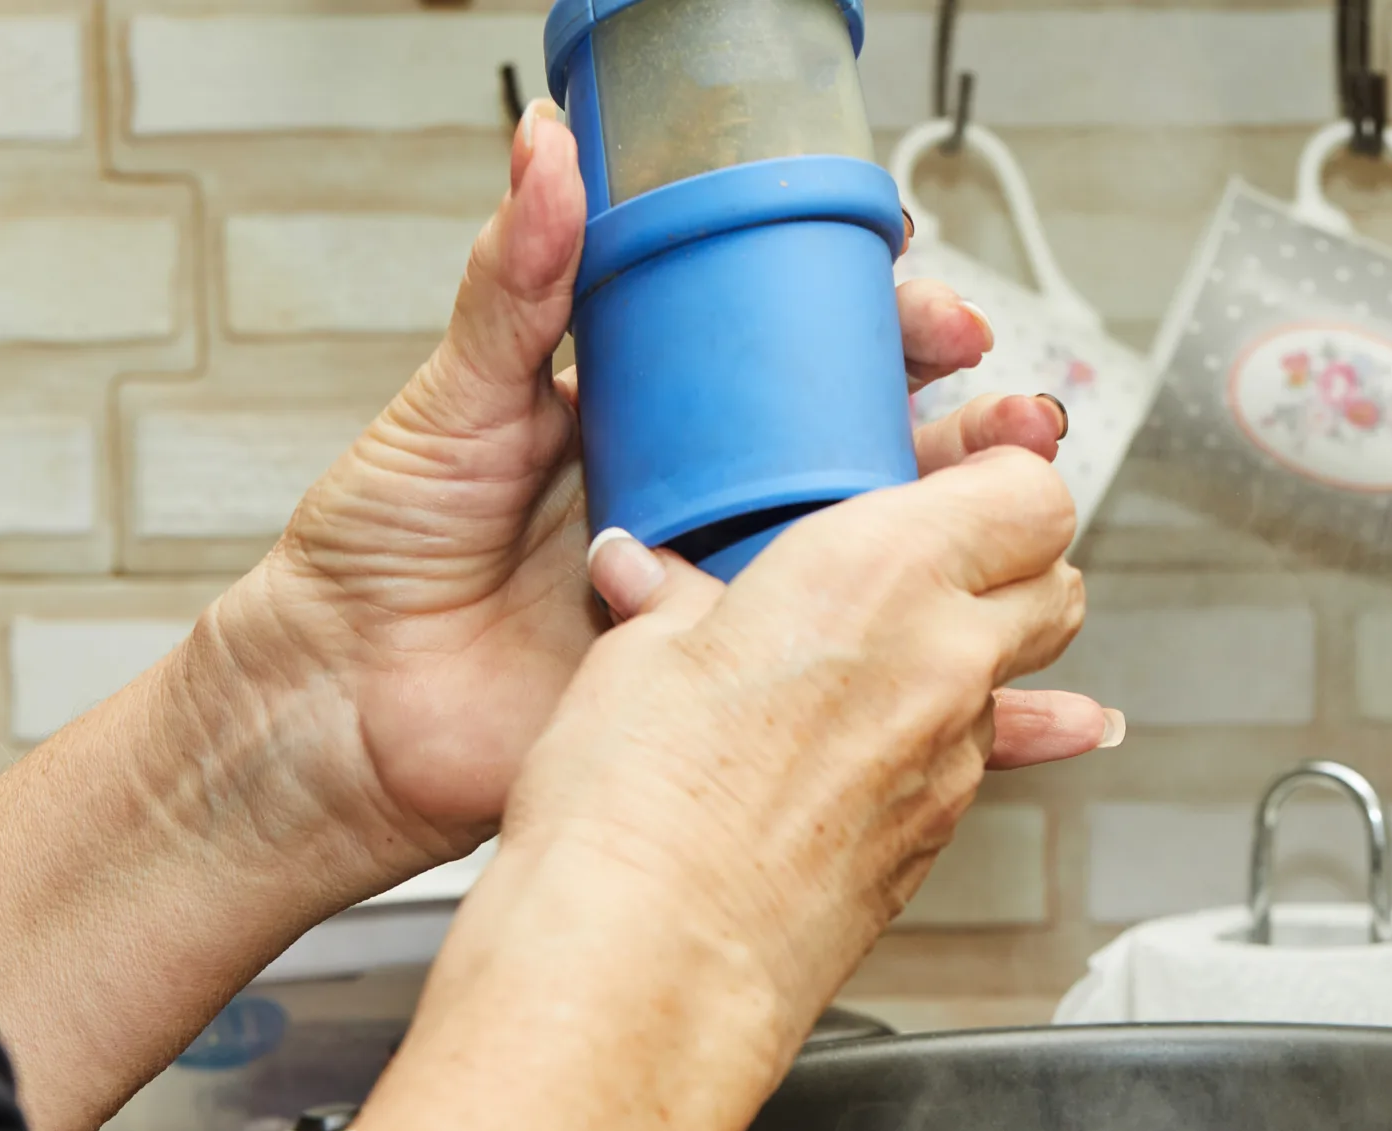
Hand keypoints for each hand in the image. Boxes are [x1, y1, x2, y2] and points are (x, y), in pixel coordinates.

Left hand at [225, 99, 1107, 897]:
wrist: (341, 714)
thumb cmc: (378, 557)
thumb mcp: (453, 401)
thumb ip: (513, 283)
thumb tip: (546, 149)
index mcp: (667, 427)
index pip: (805, 360)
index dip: (882, 329)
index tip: (927, 303)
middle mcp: (718, 515)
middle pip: (881, 463)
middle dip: (969, 435)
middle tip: (1011, 417)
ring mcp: (736, 613)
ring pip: (897, 577)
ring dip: (989, 554)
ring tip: (1046, 533)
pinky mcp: (738, 708)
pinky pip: (870, 706)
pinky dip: (975, 720)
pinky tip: (1050, 713)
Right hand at [539, 448, 1085, 998]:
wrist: (654, 974)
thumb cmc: (633, 814)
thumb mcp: (635, 656)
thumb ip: (679, 604)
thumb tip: (662, 585)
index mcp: (878, 575)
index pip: (1028, 488)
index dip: (1005, 473)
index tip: (960, 472)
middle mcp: (943, 663)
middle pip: (1055, 582)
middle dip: (1012, 562)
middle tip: (933, 556)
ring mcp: (953, 762)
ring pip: (1018, 680)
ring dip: (972, 655)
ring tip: (876, 656)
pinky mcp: (938, 842)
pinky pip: (968, 763)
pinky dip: (931, 739)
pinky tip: (852, 749)